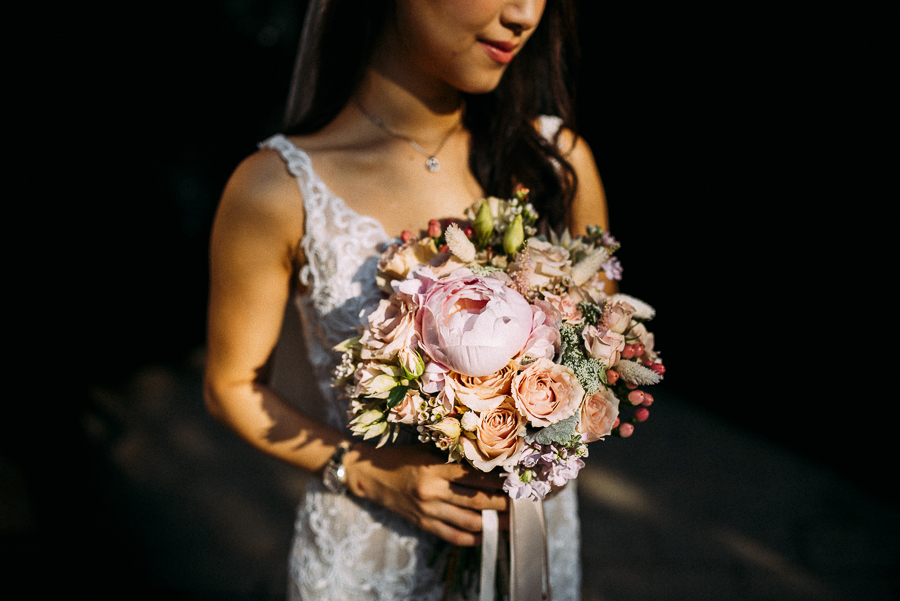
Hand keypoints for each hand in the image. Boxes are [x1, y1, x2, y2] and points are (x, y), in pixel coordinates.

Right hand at [345, 443, 508, 545]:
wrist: (370, 476)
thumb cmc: (401, 457)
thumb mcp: (425, 450)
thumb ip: (451, 456)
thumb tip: (484, 457)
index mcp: (435, 468)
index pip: (474, 475)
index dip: (498, 479)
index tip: (517, 480)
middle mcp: (433, 490)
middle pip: (476, 500)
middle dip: (503, 503)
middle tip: (524, 504)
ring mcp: (427, 509)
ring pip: (468, 520)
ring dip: (492, 523)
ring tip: (512, 522)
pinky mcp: (422, 523)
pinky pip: (451, 534)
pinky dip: (470, 537)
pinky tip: (485, 535)